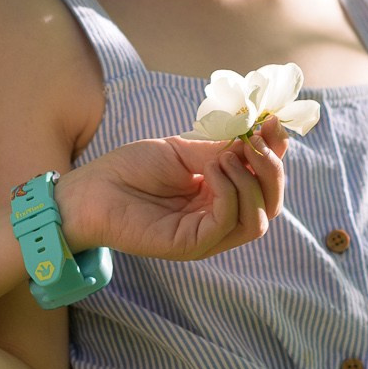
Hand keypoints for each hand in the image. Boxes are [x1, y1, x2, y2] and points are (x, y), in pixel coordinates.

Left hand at [56, 123, 287, 261]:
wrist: (91, 189)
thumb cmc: (131, 169)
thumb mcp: (183, 150)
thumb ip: (221, 148)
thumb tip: (262, 132)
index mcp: (220, 193)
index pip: (264, 181)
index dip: (276, 153)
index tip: (275, 123)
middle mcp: (219, 217)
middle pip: (270, 203)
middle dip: (271, 169)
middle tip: (257, 139)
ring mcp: (208, 235)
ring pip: (258, 219)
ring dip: (252, 181)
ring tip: (227, 155)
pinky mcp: (192, 245)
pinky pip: (228, 223)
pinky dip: (229, 192)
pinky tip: (212, 170)